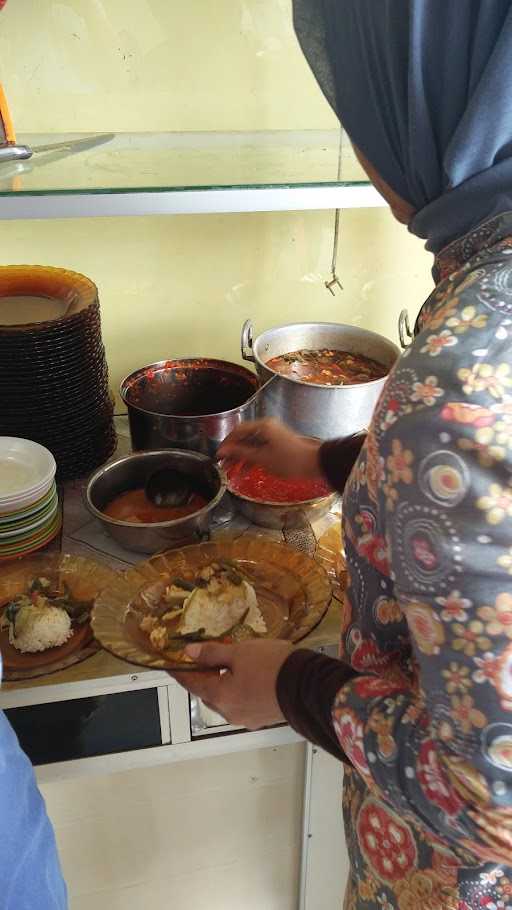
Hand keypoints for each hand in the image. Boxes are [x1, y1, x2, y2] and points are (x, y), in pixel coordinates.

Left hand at [170, 639, 292, 729]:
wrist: (308, 685)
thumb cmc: (271, 666)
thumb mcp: (240, 652)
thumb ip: (212, 653)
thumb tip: (189, 652)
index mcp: (220, 697)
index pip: (191, 683)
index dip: (180, 672)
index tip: (170, 664)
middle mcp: (229, 713)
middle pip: (208, 693)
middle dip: (204, 677)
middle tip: (204, 658)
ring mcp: (247, 718)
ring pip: (226, 699)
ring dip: (223, 684)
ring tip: (229, 665)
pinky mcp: (263, 718)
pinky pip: (242, 703)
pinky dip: (238, 690)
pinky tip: (248, 677)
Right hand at [218, 418, 321, 478]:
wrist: (315, 464)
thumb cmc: (290, 461)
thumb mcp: (261, 458)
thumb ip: (241, 453)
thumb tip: (223, 451)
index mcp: (263, 426)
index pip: (237, 431)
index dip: (226, 444)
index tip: (218, 456)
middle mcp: (267, 427)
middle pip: (244, 438)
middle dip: (233, 453)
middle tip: (223, 466)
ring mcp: (273, 436)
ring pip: (251, 445)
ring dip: (241, 458)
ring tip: (232, 472)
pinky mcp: (278, 445)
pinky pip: (260, 450)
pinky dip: (252, 459)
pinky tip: (245, 471)